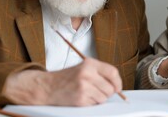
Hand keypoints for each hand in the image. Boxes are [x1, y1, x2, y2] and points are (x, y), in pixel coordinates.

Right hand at [4, 58, 121, 105]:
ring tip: (89, 93)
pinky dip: (92, 103)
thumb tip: (117, 85)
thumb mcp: (84, 68)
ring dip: (99, 98)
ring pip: (104, 97)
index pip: (112, 72)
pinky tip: (83, 97)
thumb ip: (100, 73)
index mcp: (90, 64)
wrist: (49, 86)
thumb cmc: (68, 77)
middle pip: (110, 88)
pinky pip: (95, 104)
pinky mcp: (80, 99)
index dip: (118, 82)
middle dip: (108, 92)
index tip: (118, 87)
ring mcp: (84, 87)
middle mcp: (87, 74)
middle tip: (101, 91)